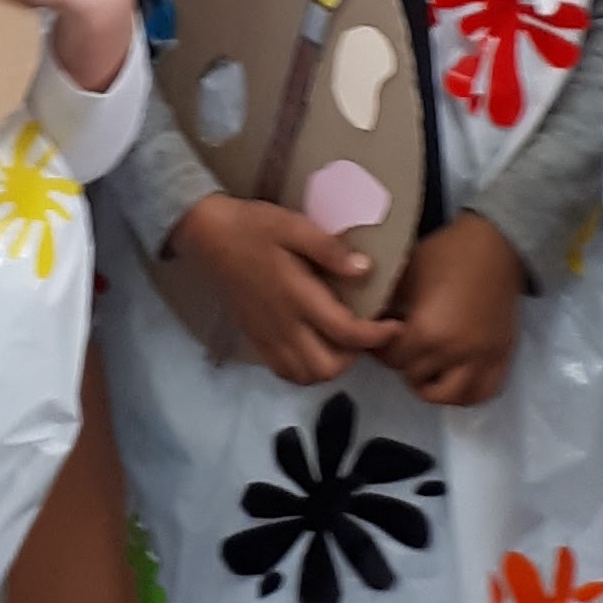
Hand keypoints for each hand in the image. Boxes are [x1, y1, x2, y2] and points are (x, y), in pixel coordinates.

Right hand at [177, 189, 385, 383]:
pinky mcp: (255, 339)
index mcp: (297, 296)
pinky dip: (305, 370)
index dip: (376, 336)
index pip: (345, 332)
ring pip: (306, 376)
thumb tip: (365, 270)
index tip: (394, 327)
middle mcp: (282, 325)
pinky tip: (313, 347)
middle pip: (327, 367)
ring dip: (330, 366)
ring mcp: (266, 336)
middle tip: (363, 332)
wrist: (208, 236)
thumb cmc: (254, 226)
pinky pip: (284, 372)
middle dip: (353, 356)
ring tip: (340, 342)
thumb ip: (329, 249)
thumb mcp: (294, 226)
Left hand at [379, 213, 522, 407]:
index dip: (379, 350)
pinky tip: (456, 376)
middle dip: (405, 365)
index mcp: (427, 333)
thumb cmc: (446, 253)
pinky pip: (485, 391)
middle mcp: (455, 354)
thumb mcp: (405, 274)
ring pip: (453, 397)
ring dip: (436, 388)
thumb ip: (384, 304)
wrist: (496, 242)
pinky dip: (468, 392)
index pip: (393, 361)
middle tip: (401, 348)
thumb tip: (364, 321)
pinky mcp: (502, 356)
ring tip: (428, 369)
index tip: (377, 340)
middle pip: (418, 380)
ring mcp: (482, 358)